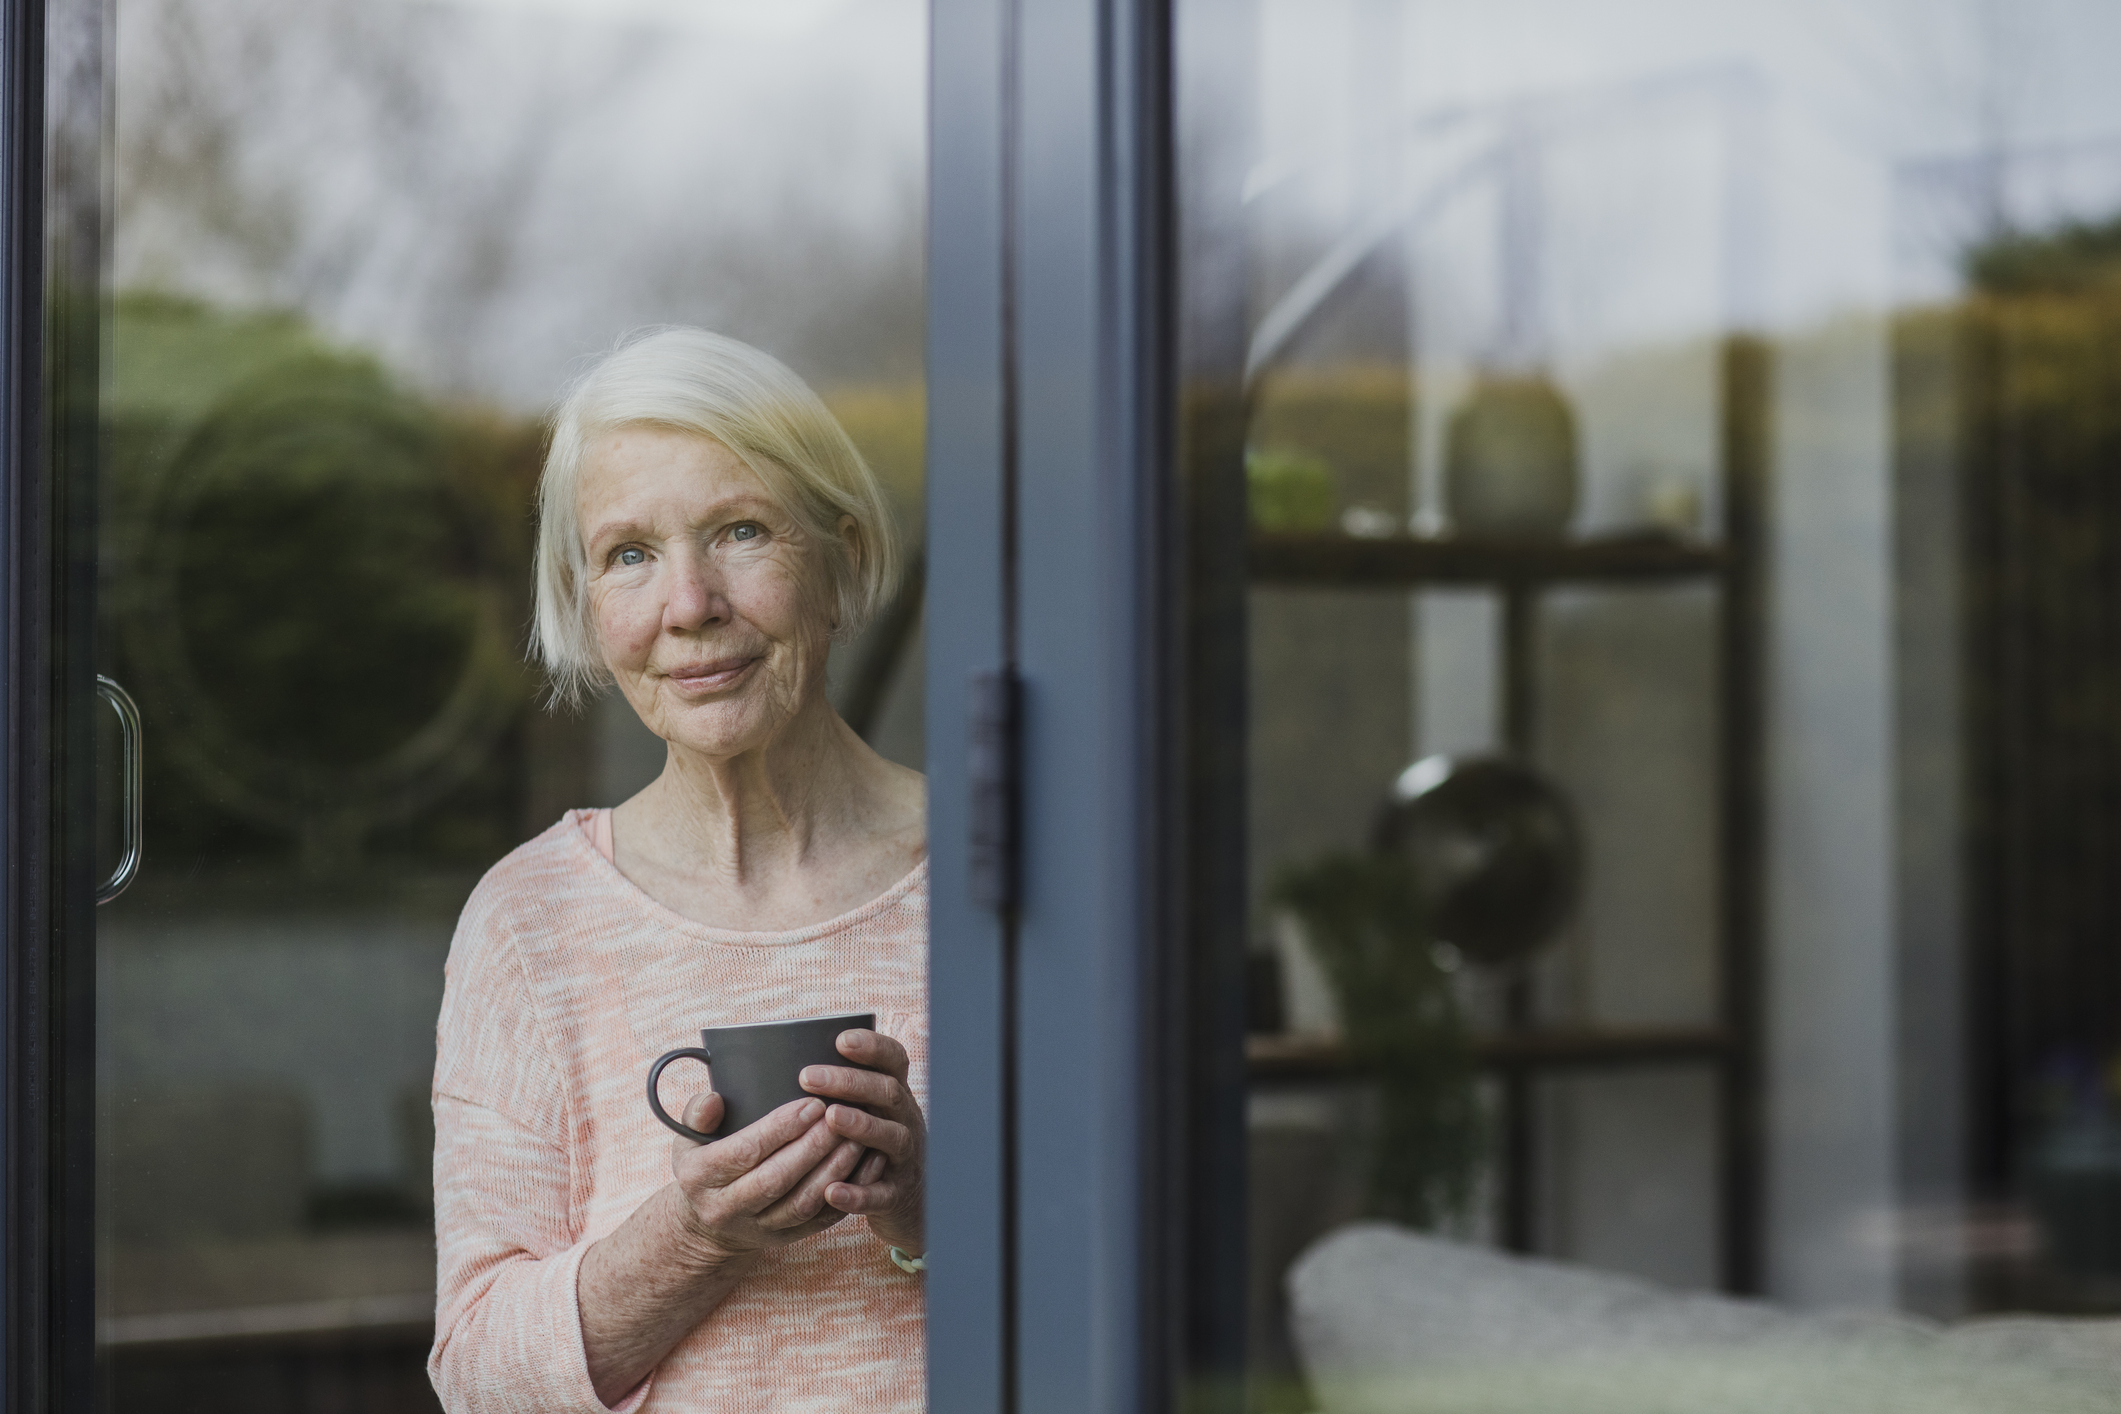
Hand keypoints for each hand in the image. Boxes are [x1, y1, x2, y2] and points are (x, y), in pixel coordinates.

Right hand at [664, 1091, 866, 1262]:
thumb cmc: (705, 1166)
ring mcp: (758, 1228)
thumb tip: (712, 1099)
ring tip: (857, 1137)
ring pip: (802, 1203)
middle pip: (776, 1179)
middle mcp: (726, 1208)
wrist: (709, 1224)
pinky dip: (848, 1192)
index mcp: (699, 1178)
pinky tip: (867, 1164)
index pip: (744, 1152)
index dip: (780, 1129)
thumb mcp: (689, 1140)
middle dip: (813, 1147)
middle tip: (841, 1117)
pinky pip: (821, 1219)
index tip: (812, 1104)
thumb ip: (697, 1115)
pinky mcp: (786, 1237)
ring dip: (834, 1170)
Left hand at [800, 1028, 925, 1253]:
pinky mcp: (897, 1196)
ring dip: (862, 1125)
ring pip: (892, 1137)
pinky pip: (880, 1195)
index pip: (893, 1061)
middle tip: (808, 1076)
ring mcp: (905, 1158)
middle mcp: (905, 1121)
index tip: (841, 1039)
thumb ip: (839, 1093)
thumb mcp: (866, 1113)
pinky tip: (831, 1191)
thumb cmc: (867, 1147)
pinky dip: (858, 1193)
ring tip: (830, 1117)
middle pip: (887, 1093)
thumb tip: (783, 1067)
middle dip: (851, 1082)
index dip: (872, 1047)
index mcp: (894, 1097)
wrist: (904, 1201)